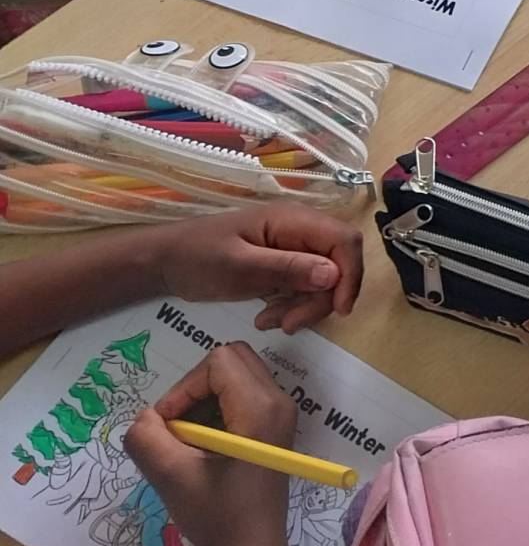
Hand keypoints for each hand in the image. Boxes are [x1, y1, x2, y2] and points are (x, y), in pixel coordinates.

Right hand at [122, 344, 296, 545]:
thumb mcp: (169, 475)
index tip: (170, 426)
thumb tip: (148, 415)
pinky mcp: (274, 429)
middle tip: (179, 429)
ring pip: (236, 376)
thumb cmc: (216, 516)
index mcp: (262, 408)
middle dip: (195, 387)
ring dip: (204, 401)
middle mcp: (280, 402)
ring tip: (191, 444)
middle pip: (232, 359)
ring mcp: (281, 415)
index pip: (219, 361)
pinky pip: (242, 396)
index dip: (185, 387)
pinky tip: (204, 450)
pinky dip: (216, 412)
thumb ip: (147, 435)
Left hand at [153, 206, 363, 333]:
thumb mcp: (239, 266)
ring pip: (325, 281)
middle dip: (321, 300)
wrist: (162, 262)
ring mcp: (293, 248)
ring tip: (269, 322)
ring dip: (304, 307)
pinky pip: (306, 287)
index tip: (337, 310)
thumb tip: (334, 274)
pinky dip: (293, 307)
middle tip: (289, 325)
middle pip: (338, 264)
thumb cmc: (195, 257)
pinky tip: (266, 317)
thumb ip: (287, 268)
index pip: (344, 241)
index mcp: (293, 220)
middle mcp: (300, 230)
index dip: (350, 275)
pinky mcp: (285, 265)